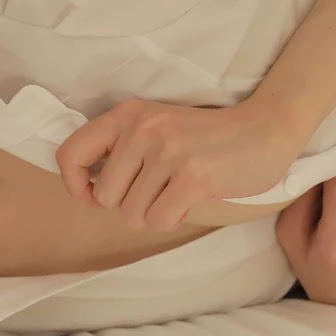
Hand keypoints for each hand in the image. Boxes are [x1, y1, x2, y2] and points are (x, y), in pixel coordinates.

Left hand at [56, 98, 306, 231]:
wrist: (264, 129)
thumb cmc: (205, 138)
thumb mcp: (156, 127)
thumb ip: (122, 150)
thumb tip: (89, 191)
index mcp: (127, 115)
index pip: (71, 154)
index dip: (75, 184)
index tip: (94, 195)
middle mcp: (142, 129)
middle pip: (105, 197)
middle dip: (129, 205)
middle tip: (158, 191)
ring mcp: (168, 151)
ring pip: (132, 214)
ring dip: (154, 214)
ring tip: (177, 193)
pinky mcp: (193, 176)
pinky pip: (159, 220)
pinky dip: (173, 219)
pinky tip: (190, 200)